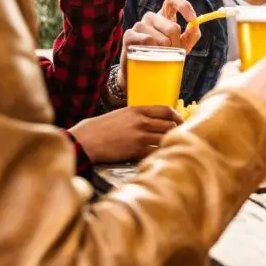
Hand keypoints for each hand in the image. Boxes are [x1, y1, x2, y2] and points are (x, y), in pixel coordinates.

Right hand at [68, 106, 183, 163]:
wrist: (84, 141)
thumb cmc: (99, 129)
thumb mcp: (121, 115)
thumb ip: (139, 116)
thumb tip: (155, 122)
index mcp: (137, 110)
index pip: (166, 110)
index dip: (177, 116)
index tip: (181, 122)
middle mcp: (141, 121)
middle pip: (170, 125)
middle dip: (177, 131)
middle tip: (180, 137)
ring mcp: (140, 136)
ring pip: (166, 138)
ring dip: (170, 143)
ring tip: (170, 148)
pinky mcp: (136, 151)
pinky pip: (156, 151)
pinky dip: (160, 153)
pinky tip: (159, 156)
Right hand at [118, 0, 202, 89]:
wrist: (143, 72)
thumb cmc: (164, 55)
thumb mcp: (182, 45)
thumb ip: (191, 35)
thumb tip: (194, 26)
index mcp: (164, 15)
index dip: (184, 6)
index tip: (192, 20)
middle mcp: (151, 17)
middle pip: (173, 27)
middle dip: (177, 45)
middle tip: (172, 54)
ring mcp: (139, 25)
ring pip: (162, 38)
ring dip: (165, 52)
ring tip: (159, 57)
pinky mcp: (129, 35)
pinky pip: (147, 41)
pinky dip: (153, 51)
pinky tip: (148, 55)